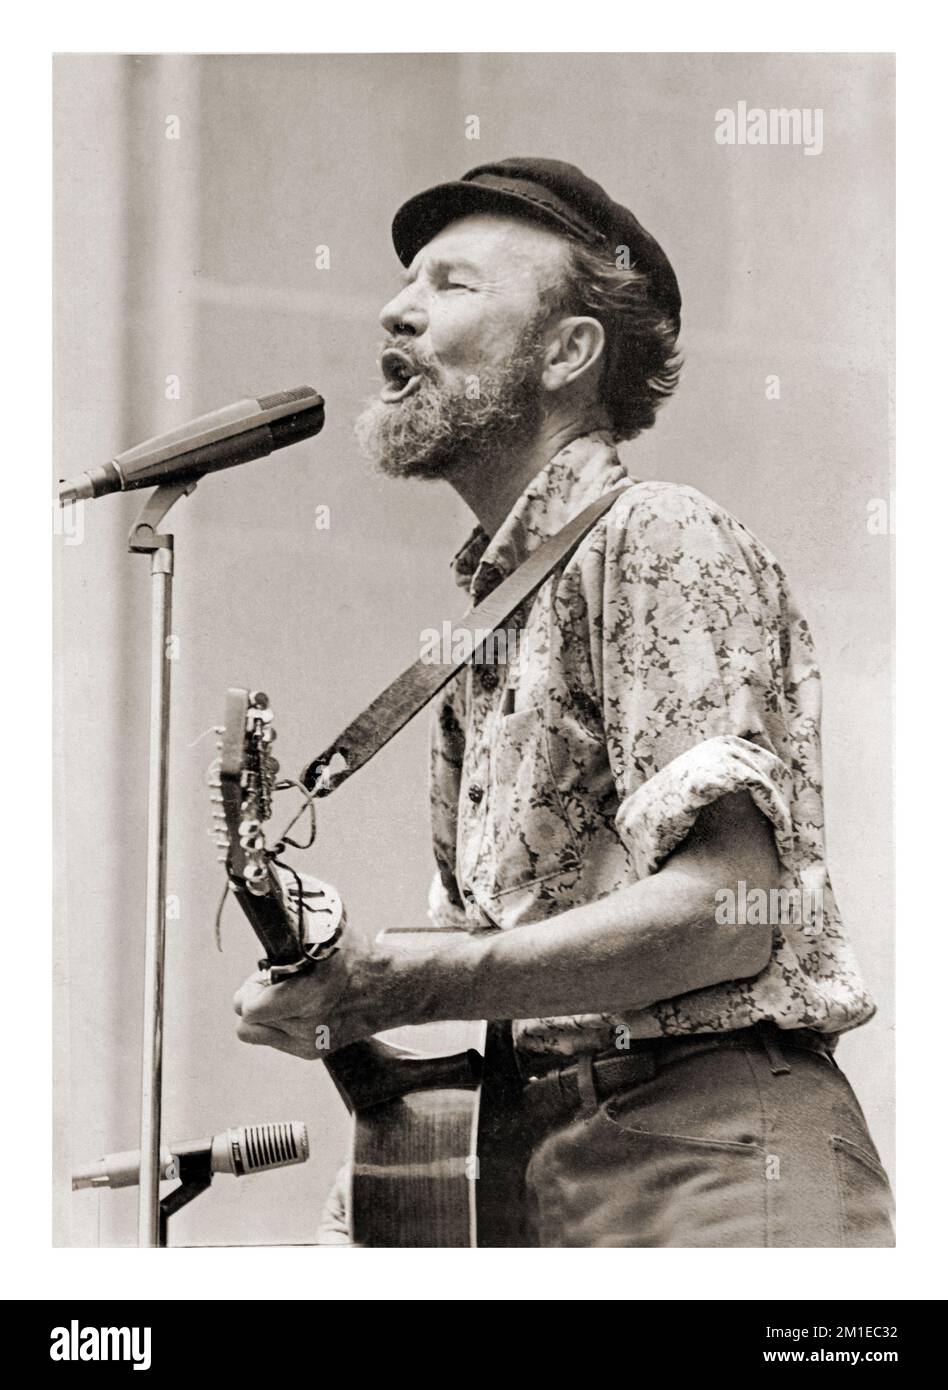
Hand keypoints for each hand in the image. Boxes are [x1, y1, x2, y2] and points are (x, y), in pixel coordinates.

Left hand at [232, 872, 398, 1059]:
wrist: (392, 989)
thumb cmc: (360, 957)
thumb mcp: (327, 933)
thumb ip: (291, 934)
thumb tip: (263, 923)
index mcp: (311, 995)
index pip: (249, 1008)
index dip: (250, 988)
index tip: (265, 975)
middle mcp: (309, 1024)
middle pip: (247, 1022)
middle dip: (255, 1001)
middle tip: (274, 984)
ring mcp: (310, 1042)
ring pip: (258, 1033)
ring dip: (266, 1014)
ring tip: (289, 995)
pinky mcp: (313, 1052)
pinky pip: (274, 1041)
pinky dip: (280, 1024)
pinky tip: (300, 1008)